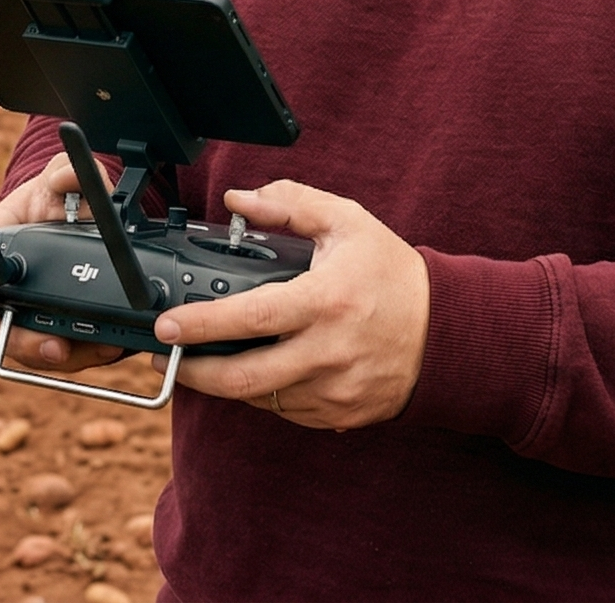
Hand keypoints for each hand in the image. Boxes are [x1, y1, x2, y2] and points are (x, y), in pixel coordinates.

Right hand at [0, 152, 128, 374]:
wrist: (81, 224)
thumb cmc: (58, 200)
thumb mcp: (66, 179)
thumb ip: (68, 172)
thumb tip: (67, 177)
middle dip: (14, 341)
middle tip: (52, 345)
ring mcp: (17, 315)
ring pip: (21, 349)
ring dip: (54, 355)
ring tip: (97, 345)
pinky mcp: (45, 334)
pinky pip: (53, 356)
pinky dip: (80, 356)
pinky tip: (107, 344)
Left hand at [154, 181, 429, 429]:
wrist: (450, 332)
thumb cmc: (394, 274)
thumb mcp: (347, 222)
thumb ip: (290, 203)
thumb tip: (239, 199)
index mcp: (326, 301)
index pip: (250, 318)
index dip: (201, 324)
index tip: (166, 326)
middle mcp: (329, 352)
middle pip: (244, 378)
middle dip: (193, 372)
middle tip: (163, 356)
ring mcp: (335, 390)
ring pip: (262, 399)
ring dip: (224, 383)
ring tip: (200, 360)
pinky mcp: (341, 414)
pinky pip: (286, 411)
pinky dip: (262, 394)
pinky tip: (250, 371)